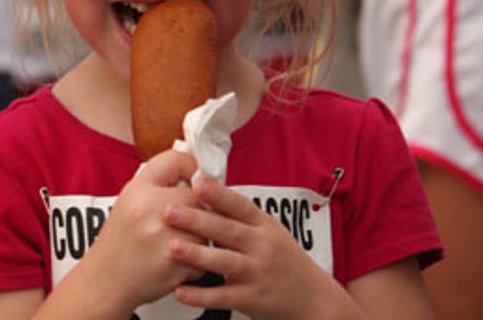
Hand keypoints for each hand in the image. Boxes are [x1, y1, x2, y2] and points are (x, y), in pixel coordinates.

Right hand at [56, 150, 206, 313]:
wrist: (105, 281)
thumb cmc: (119, 242)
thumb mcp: (129, 201)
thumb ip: (158, 183)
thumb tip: (193, 172)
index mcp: (138, 190)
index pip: (176, 161)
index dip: (191, 168)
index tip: (195, 178)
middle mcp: (151, 210)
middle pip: (200, 195)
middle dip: (200, 207)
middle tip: (186, 220)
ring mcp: (165, 236)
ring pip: (208, 226)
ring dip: (202, 235)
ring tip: (179, 242)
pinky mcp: (177, 263)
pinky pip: (206, 254)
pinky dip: (197, 260)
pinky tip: (177, 261)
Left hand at [165, 175, 347, 317]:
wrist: (313, 298)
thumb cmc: (284, 260)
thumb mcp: (269, 230)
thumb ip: (239, 214)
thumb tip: (203, 186)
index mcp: (264, 226)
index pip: (240, 205)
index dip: (218, 194)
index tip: (197, 182)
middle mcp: (261, 247)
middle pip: (228, 230)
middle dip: (197, 219)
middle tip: (169, 211)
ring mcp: (257, 273)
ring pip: (225, 262)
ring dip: (198, 255)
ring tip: (172, 247)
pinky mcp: (252, 299)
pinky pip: (223, 296)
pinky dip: (201, 295)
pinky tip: (181, 290)